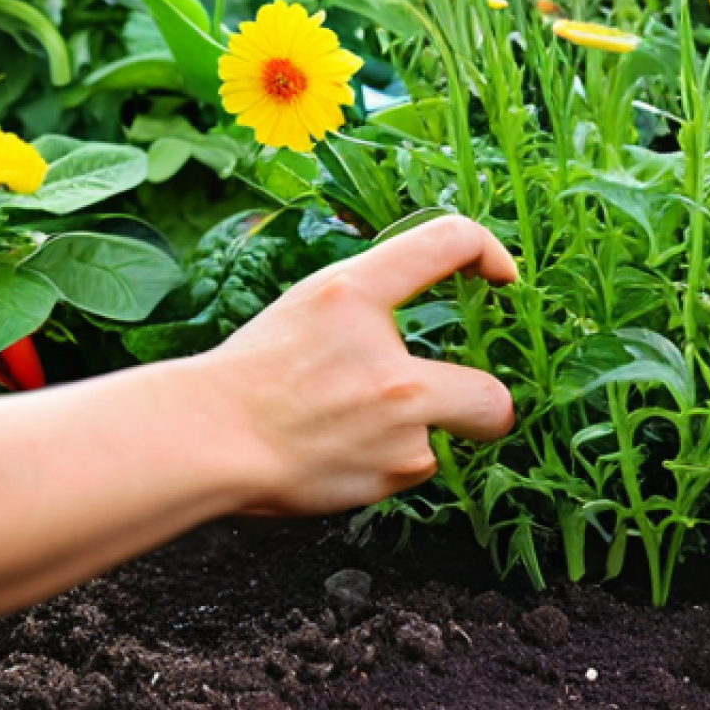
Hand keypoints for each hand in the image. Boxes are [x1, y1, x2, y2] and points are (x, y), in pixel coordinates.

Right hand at [207, 215, 517, 515]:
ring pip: (439, 438)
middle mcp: (388, 360)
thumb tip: (416, 296)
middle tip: (459, 407)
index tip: (499, 277)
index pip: (446, 239)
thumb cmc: (252, 373)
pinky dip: (383, 464)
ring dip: (406, 438)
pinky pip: (410, 467)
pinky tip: (338, 452)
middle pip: (492, 395)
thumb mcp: (307, 306)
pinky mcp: (392, 470)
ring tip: (345, 431)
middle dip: (483, 411)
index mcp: (352, 295)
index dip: (486, 250)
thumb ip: (367, 298)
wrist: (210, 440)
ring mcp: (396, 422)